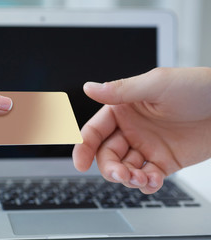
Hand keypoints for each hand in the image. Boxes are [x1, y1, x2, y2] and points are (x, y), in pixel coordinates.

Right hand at [73, 67, 210, 193]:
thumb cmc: (197, 87)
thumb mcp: (156, 85)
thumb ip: (120, 90)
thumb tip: (89, 87)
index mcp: (122, 109)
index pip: (94, 130)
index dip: (83, 147)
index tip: (80, 163)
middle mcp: (130, 129)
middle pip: (107, 155)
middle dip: (110, 168)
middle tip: (121, 174)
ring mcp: (146, 146)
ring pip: (124, 169)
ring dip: (127, 178)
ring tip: (140, 179)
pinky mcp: (163, 161)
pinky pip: (147, 178)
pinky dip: (146, 185)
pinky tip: (153, 181)